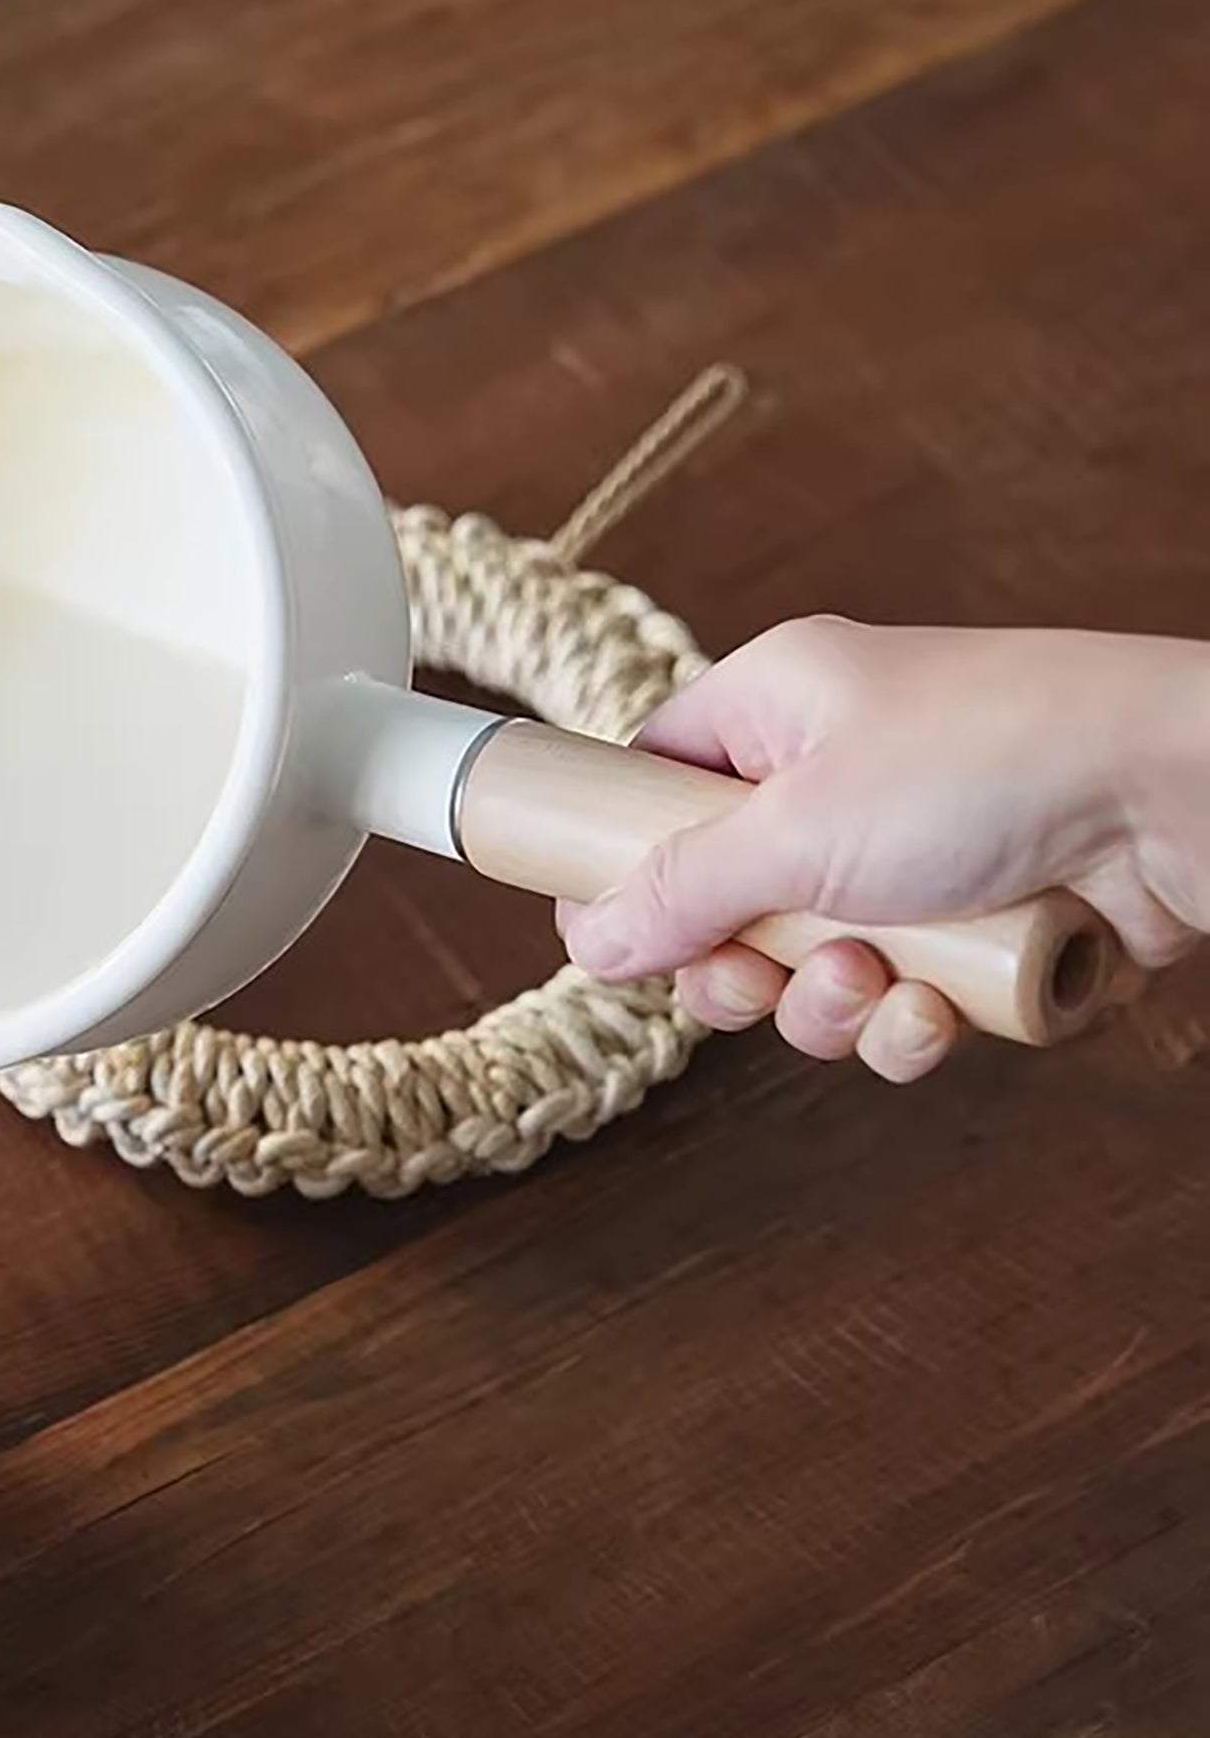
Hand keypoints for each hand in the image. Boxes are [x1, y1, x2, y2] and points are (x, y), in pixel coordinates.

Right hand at [559, 618, 1209, 1079]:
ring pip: (805, 972)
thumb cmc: (990, 761)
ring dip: (827, 1006)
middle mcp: (832, 782)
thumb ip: (677, 891)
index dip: (624, 863)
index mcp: (775, 712)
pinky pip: (893, 1006)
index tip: (617, 935)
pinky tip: (942, 1010)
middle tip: (758, 980)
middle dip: (740, 969)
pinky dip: (907, 1026)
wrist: (1182, 795)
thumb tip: (586, 942)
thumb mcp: (797, 827)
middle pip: (719, 904)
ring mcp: (904, 860)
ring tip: (877, 984)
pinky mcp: (968, 932)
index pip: (652, 781)